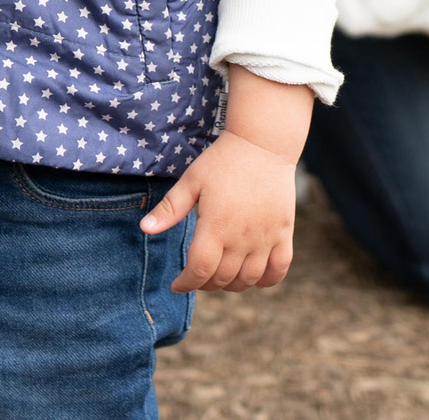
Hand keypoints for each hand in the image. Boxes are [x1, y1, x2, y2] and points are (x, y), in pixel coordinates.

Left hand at [140, 67, 309, 292]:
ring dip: (232, 285)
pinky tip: (253, 277)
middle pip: (222, 278)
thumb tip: (145, 229)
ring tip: (220, 275)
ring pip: (249, 279)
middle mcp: (242, 237)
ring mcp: (266, 237)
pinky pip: (279, 269)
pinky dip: (266, 280)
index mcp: (216, 225)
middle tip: (196, 275)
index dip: (186, 283)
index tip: (177, 284)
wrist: (263, 143)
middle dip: (205, 283)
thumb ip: (170, 208)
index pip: (200, 270)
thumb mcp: (192, 180)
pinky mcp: (284, 232)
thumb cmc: (223, 160)